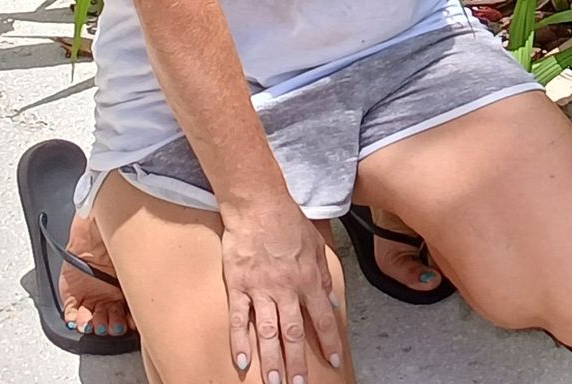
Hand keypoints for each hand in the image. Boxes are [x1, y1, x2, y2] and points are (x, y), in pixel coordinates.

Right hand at [221, 200, 342, 383]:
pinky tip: (242, 362)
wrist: (259, 205)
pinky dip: (239, 342)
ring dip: (271, 359)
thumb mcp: (317, 246)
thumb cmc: (289, 223)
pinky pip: (238, 319)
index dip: (329, 341)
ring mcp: (260, 289)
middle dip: (298, 362)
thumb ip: (324, 277)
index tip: (333, 361)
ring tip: (274, 383)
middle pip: (294, 332)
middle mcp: (286, 289)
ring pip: (267, 332)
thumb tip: (331, 301)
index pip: (323, 317)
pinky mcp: (238, 287)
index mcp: (308, 279)